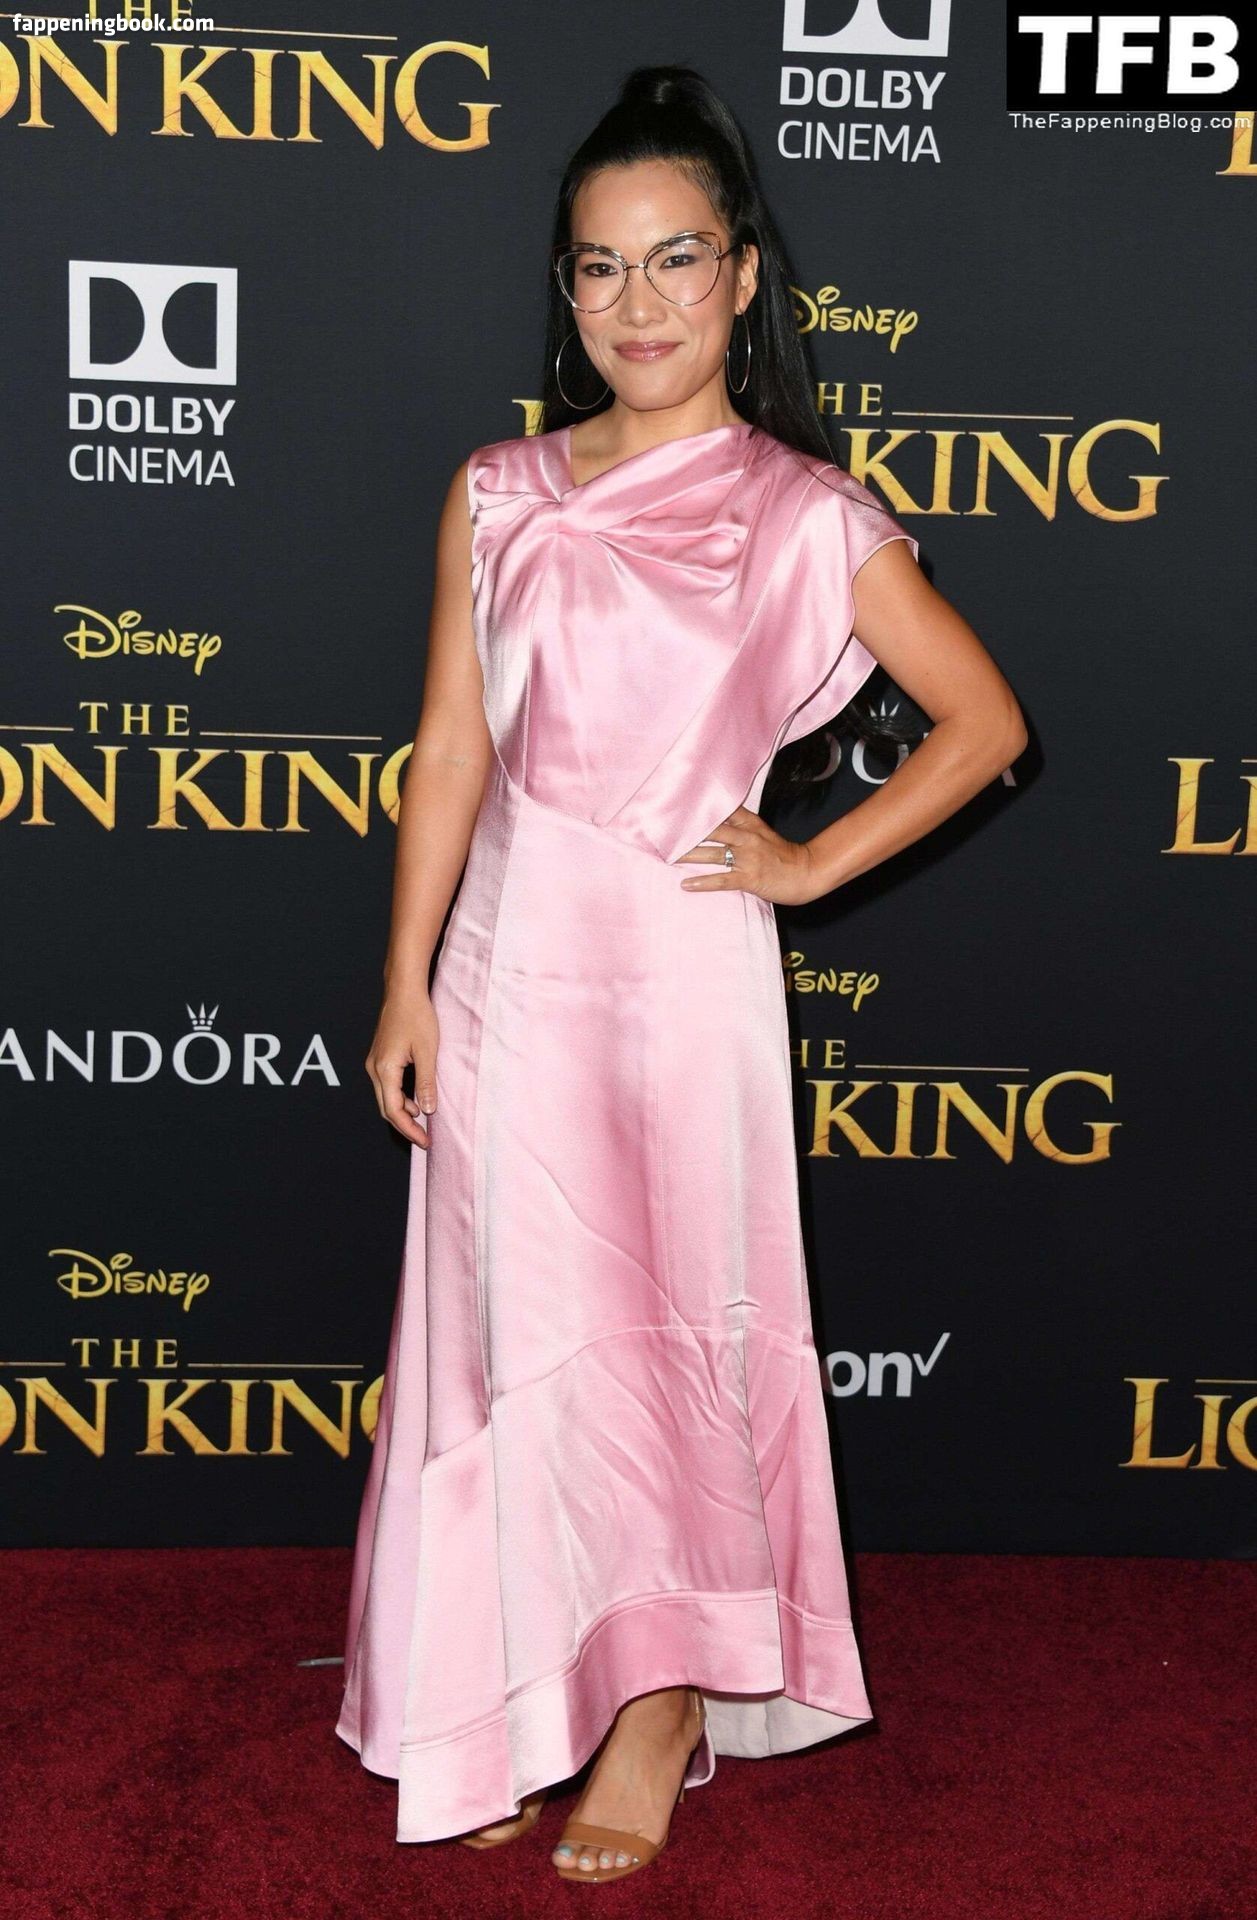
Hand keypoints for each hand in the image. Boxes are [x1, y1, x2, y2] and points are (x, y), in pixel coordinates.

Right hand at [365, 987, 439, 1147]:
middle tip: (425, 1138)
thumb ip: (426, 1083)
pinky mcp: (379, 1057)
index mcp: (385, 1069)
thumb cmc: (416, 1016)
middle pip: (386, 1108)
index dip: (410, 1130)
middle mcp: (374, 1068)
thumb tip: (427, 1111)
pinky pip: (387, 1085)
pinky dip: (400, 1098)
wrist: (403, 991)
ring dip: (403, 1112)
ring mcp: (374, 1062)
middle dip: (405, 1126)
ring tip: (424, 1120)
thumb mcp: (427, 1052)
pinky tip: (416, 1100)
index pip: (394, 1111)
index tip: (425, 1141)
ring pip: (386, 1097)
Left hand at [676, 806, 820, 906]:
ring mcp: (749, 858)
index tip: (678, 804)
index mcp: (751, 824)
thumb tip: (716, 823)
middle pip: (713, 830)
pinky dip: (703, 882)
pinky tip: (686, 884)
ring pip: (713, 854)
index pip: (723, 810)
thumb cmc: (783, 855)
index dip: (701, 807)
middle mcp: (748, 838)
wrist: (807, 872)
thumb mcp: (763, 833)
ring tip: (668, 857)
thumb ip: (742, 826)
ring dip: (689, 855)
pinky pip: (722, 880)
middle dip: (688, 830)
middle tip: (665, 831)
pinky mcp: (750, 878)